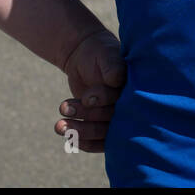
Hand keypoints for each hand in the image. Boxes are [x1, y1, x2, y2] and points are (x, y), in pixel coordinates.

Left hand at [54, 29, 125, 153]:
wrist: (85, 55)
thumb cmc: (100, 52)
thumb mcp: (106, 56)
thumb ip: (113, 67)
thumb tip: (117, 80)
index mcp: (136, 91)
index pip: (124, 102)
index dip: (104, 101)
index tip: (86, 97)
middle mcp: (129, 107)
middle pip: (111, 120)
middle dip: (87, 116)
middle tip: (64, 107)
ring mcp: (116, 118)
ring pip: (101, 132)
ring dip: (80, 131)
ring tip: (58, 126)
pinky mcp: (103, 125)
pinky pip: (96, 141)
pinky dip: (82, 141)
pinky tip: (68, 140)